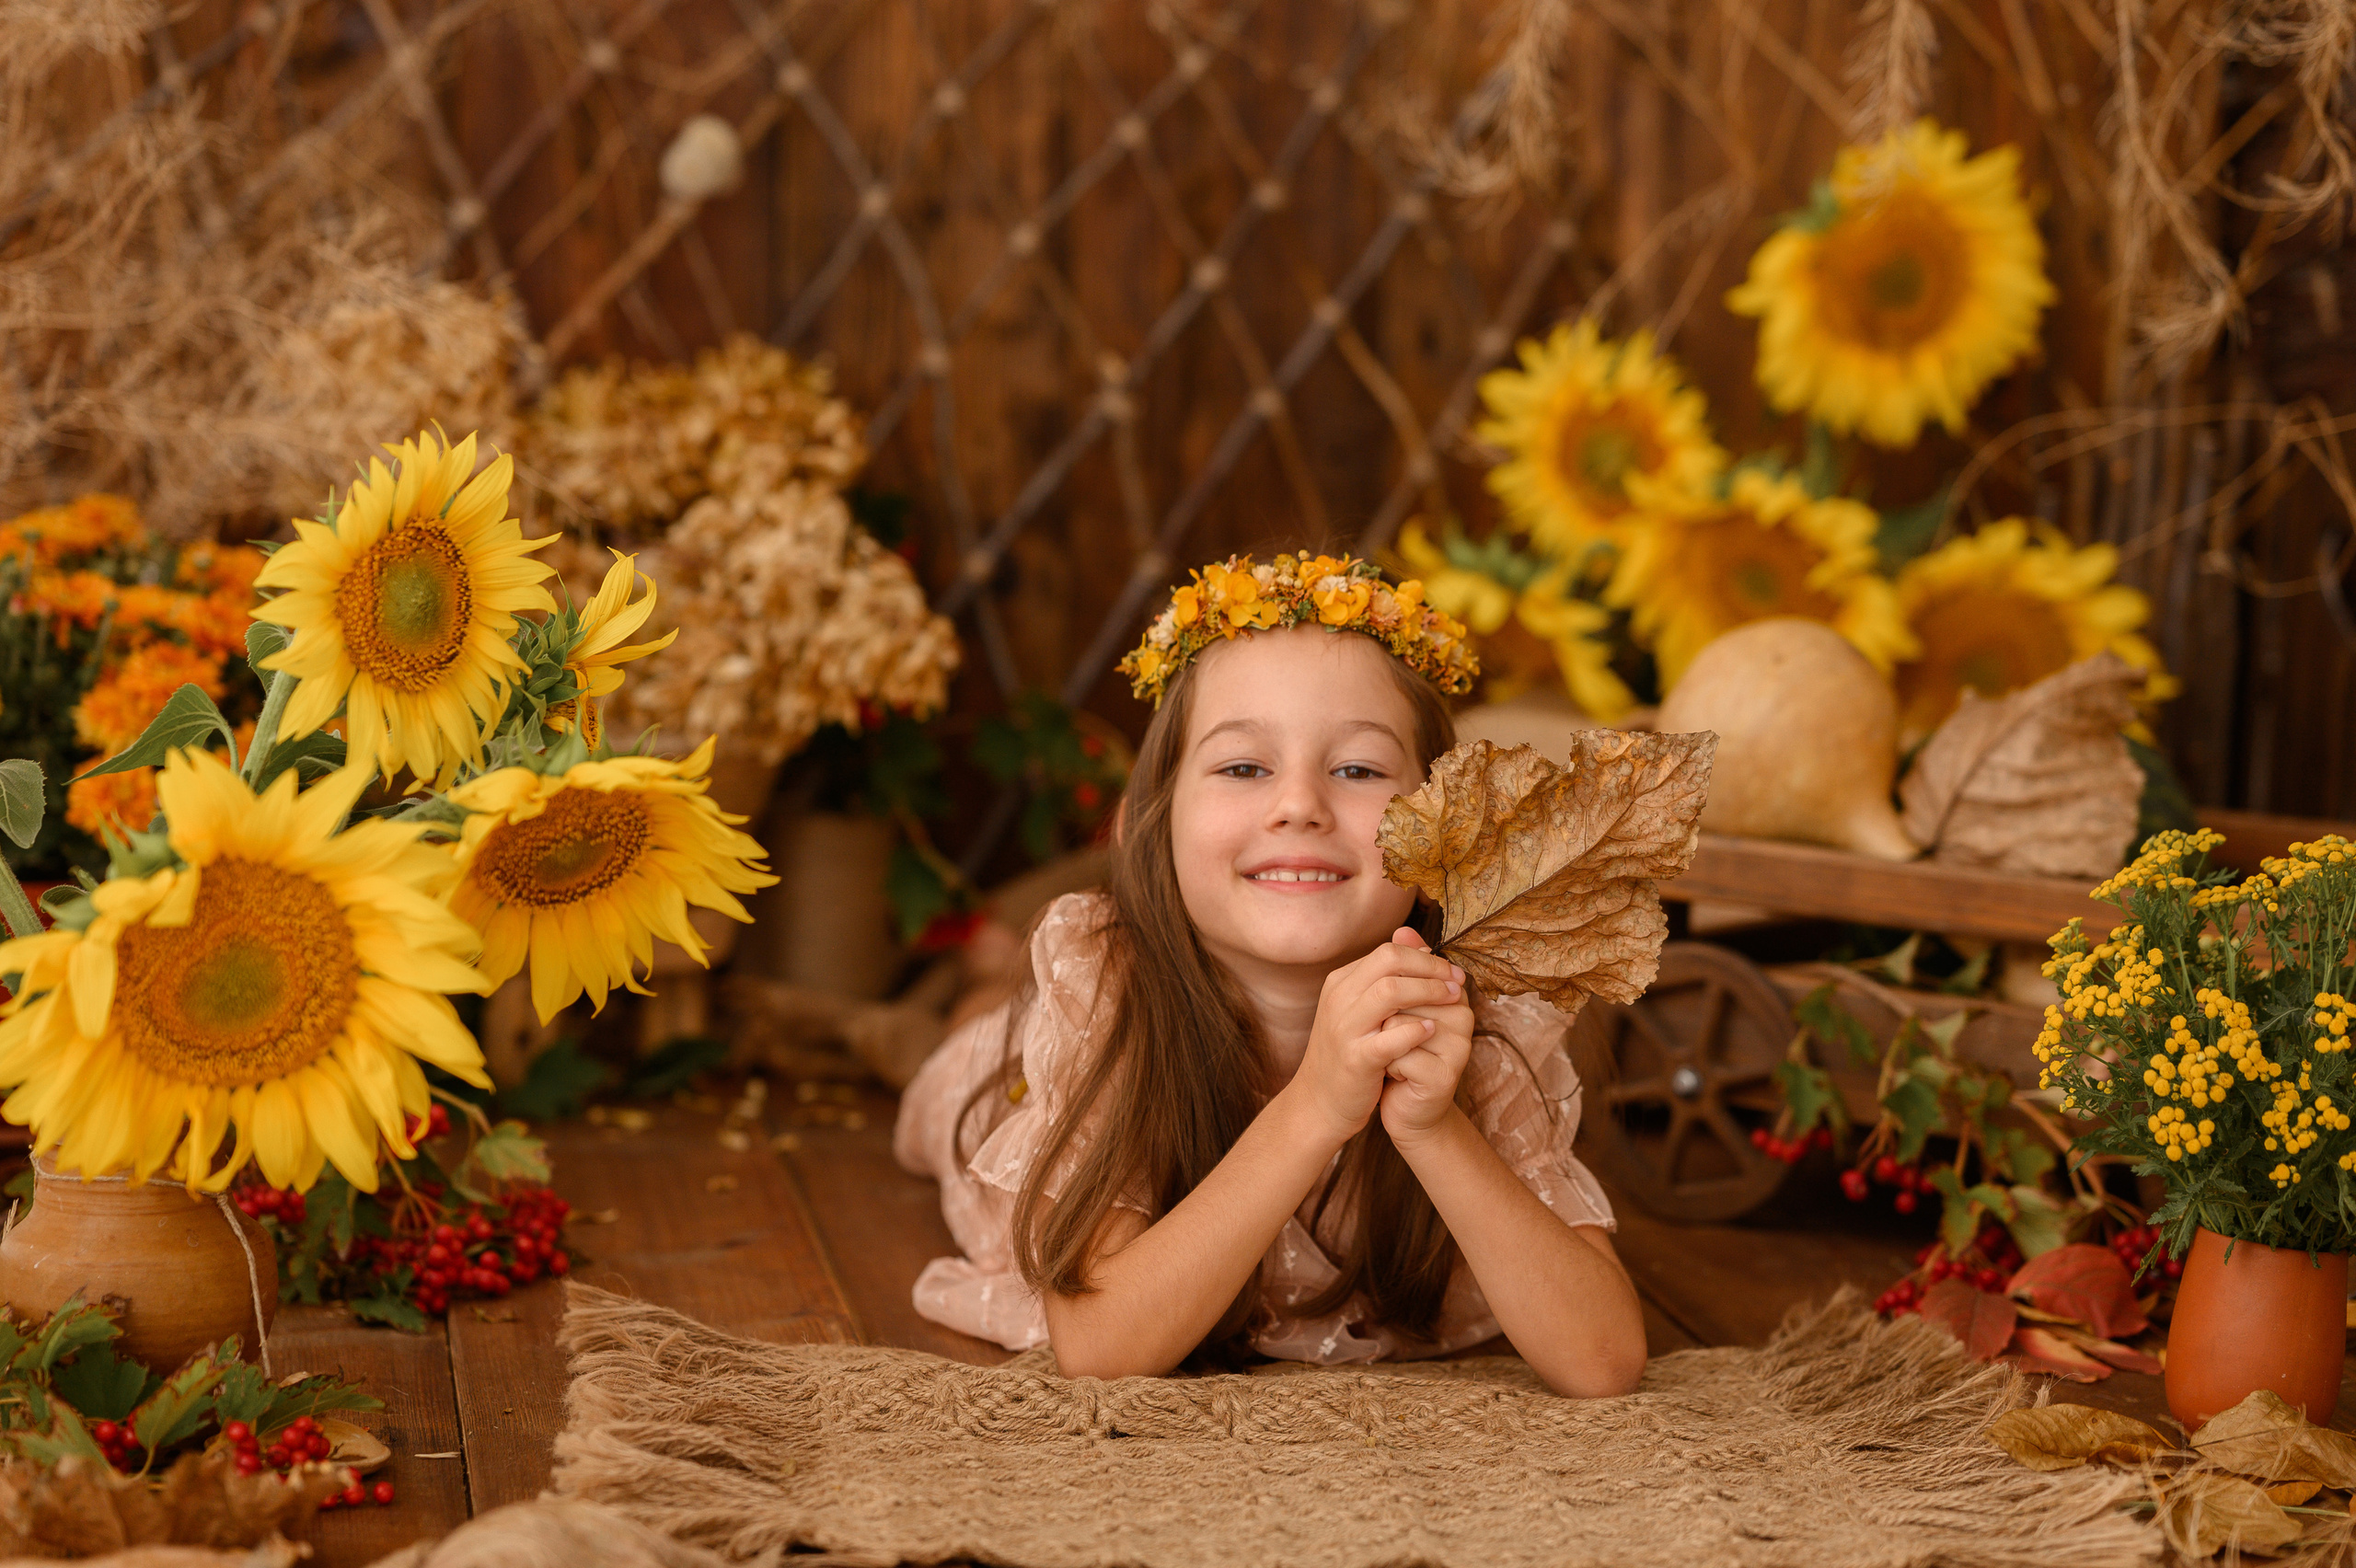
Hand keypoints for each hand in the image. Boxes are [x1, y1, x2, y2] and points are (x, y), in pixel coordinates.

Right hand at [1284, 930, 1465, 1149]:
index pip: (1387, 952)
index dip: (1425, 958)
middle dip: (1430, 968)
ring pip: (1389, 991)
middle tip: (1456, 982)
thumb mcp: (1362, 1010)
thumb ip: (1388, 980)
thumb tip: (1423, 949)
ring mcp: (1344, 1028)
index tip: (1451, 971)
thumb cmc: (1349, 1053)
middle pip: (1389, 961)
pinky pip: (1389, 1037)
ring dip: (1428, 991)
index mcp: (1341, 983)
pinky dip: (1414, 1030)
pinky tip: (1431, 1030)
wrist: (1320, 1102)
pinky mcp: (1355, 1059)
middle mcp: (1338, 999)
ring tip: (1452, 1000)